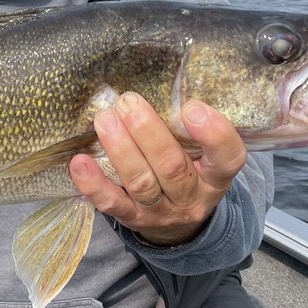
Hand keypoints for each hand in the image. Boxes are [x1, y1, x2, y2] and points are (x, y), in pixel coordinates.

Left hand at [68, 93, 246, 246]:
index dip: (214, 134)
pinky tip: (80, 162)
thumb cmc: (187, 172)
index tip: (191, 107)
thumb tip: (157, 82)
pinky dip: (94, 184)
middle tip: (128, 102)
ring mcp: (162, 212)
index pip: (227, 158)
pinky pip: (113, 204)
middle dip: (148, 132)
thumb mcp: (202, 155)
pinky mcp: (133, 220)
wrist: (177, 226)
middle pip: (172, 167)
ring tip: (104, 120)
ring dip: (121, 150)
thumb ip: (187, 128)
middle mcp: (192, 196)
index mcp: (216, 176)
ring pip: (142, 183)